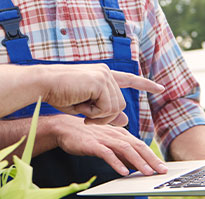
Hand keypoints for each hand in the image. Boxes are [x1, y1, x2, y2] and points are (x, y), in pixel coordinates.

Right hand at [36, 64, 164, 126]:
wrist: (43, 83)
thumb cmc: (58, 93)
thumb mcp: (86, 106)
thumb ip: (106, 111)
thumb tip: (125, 120)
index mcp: (103, 74)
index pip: (129, 79)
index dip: (145, 84)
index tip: (161, 88)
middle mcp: (106, 72)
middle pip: (119, 104)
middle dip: (104, 116)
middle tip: (85, 117)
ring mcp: (104, 76)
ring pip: (114, 108)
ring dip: (97, 116)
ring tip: (80, 108)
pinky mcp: (100, 82)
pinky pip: (106, 109)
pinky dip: (94, 114)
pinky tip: (82, 106)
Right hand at [50, 115, 166, 175]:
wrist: (64, 128)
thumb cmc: (87, 137)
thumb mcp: (107, 143)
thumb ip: (121, 152)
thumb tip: (135, 166)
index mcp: (120, 134)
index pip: (140, 145)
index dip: (153, 156)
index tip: (163, 167)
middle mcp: (115, 135)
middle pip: (137, 146)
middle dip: (151, 159)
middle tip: (162, 171)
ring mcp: (104, 139)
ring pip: (125, 150)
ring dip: (138, 162)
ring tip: (147, 173)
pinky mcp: (92, 144)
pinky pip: (107, 154)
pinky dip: (116, 163)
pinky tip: (123, 172)